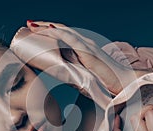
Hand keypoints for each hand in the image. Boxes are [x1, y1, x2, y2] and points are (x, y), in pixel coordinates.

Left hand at [14, 20, 141, 94]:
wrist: (123, 84)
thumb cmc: (105, 81)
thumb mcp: (85, 75)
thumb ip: (73, 71)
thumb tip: (60, 73)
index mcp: (83, 49)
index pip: (64, 36)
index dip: (49, 32)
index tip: (35, 31)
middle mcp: (85, 44)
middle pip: (62, 30)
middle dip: (44, 26)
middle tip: (29, 25)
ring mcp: (87, 46)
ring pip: (65, 31)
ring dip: (47, 27)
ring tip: (33, 26)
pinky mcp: (89, 53)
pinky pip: (72, 40)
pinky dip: (60, 33)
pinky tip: (49, 30)